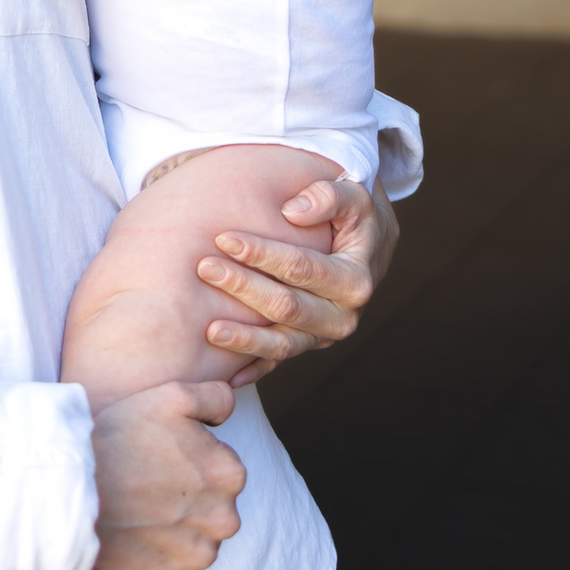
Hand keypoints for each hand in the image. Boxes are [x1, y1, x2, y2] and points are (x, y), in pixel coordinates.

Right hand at [90, 382, 245, 569]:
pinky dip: (161, 553)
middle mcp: (225, 519)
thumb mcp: (172, 395)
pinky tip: (137, 532)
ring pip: (198, 537)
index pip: (223, 467)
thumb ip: (216, 397)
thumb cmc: (119, 438)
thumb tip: (229, 412)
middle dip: (190, 496)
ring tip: (141, 508)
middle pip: (214, 505)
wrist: (70, 487)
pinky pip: (177, 565)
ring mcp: (199, 554)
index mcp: (230, 474)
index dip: (191, 458)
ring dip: (178, 526)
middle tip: (149, 483)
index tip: (161, 457)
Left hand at [197, 176, 397, 385]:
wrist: (365, 244)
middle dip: (244, 287)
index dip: (263, 254)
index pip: (301, 268)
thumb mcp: (352, 195)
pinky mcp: (307, 343)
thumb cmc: (351, 215)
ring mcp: (323, 334)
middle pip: (287, 307)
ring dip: (245, 338)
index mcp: (355, 279)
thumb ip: (328, 196)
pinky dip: (254, 368)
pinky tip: (226, 375)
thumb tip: (292, 211)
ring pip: (282, 343)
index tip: (225, 238)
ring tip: (209, 330)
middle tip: (204, 267)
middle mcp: (343, 315)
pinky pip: (278, 361)